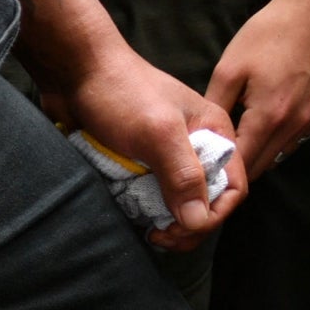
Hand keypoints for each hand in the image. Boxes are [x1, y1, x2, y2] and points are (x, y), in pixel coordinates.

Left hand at [53, 45, 248, 249]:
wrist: (76, 73)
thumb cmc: (121, 93)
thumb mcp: (158, 133)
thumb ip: (182, 175)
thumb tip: (198, 221)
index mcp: (214, 133)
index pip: (233, 188)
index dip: (212, 216)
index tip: (179, 229)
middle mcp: (196, 147)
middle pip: (206, 202)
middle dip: (188, 227)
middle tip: (157, 236)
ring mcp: (166, 157)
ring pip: (177, 204)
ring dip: (165, 223)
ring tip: (146, 230)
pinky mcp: (141, 164)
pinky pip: (151, 198)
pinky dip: (144, 212)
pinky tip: (131, 217)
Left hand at [208, 0, 309, 177]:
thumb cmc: (269, 34)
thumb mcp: (228, 71)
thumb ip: (215, 111)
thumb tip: (203, 139)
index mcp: (269, 117)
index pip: (241, 167)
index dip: (220, 175)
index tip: (203, 174)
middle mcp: (295, 125)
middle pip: (261, 168)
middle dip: (237, 172)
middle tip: (215, 166)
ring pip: (279, 156)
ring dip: (258, 158)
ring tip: (236, 148)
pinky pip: (294, 140)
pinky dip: (276, 143)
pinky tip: (260, 130)